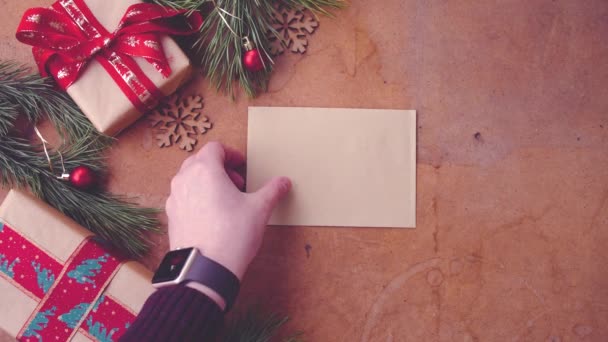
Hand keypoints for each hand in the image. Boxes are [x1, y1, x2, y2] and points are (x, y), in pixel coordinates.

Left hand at [166, 142, 290, 281]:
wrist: (205, 268)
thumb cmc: (231, 235)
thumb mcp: (259, 209)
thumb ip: (272, 191)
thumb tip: (284, 182)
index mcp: (205, 170)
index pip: (215, 148)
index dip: (232, 154)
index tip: (242, 165)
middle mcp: (185, 179)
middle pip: (200, 160)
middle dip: (220, 167)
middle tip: (237, 183)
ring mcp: (175, 198)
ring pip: (189, 179)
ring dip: (207, 182)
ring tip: (226, 200)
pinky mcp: (172, 216)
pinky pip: (184, 197)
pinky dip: (197, 198)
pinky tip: (213, 216)